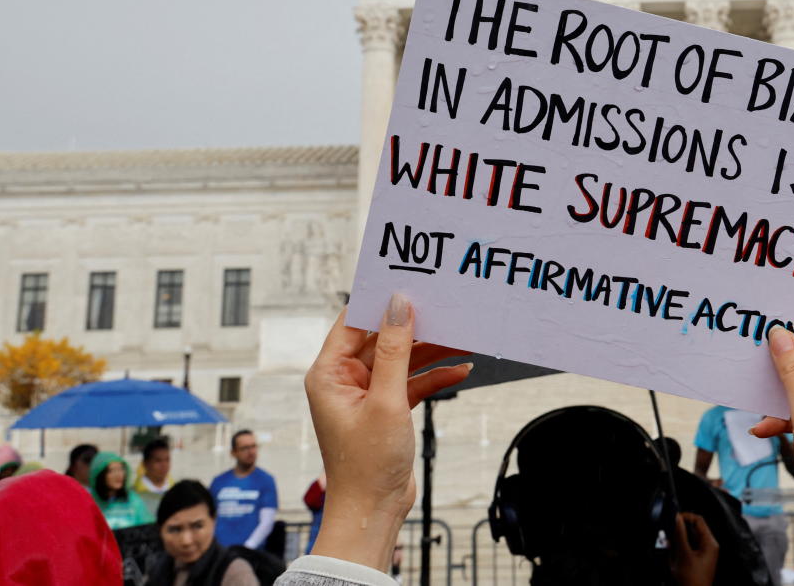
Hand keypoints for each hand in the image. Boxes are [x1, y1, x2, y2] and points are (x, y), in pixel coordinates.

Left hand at [305, 294, 470, 571]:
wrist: (373, 512)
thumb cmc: (367, 464)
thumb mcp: (386, 401)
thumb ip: (394, 350)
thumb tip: (398, 306)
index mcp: (329, 373)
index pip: (353, 322)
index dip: (380, 302)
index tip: (409, 282)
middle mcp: (345, 379)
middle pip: (382, 337)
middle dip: (415, 325)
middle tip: (444, 305)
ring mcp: (367, 393)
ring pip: (402, 358)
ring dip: (432, 350)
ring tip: (464, 336)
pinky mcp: (387, 408)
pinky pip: (413, 381)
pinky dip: (435, 375)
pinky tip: (461, 368)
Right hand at [671, 512, 717, 585]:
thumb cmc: (693, 580)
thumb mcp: (684, 554)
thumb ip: (680, 535)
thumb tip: (677, 519)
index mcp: (710, 543)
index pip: (698, 520)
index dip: (686, 516)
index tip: (674, 518)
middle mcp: (708, 546)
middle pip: (693, 529)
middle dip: (680, 531)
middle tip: (669, 534)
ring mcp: (703, 553)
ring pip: (688, 539)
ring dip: (678, 541)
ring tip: (671, 547)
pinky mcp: (697, 560)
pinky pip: (687, 548)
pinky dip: (679, 549)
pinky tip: (673, 555)